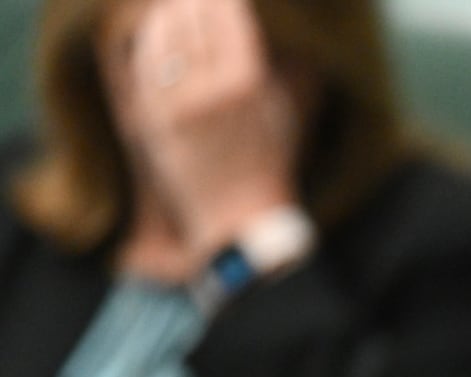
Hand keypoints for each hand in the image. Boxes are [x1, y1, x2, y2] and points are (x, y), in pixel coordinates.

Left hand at [105, 0, 302, 257]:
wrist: (238, 219)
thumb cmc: (269, 162)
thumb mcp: (285, 111)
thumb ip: (277, 65)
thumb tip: (268, 29)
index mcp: (248, 83)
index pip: (228, 15)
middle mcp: (209, 90)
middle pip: (191, 19)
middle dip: (192, 1)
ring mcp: (175, 105)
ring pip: (161, 37)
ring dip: (165, 15)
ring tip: (171, 7)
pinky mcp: (151, 120)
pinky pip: (143, 67)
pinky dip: (147, 44)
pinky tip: (153, 36)